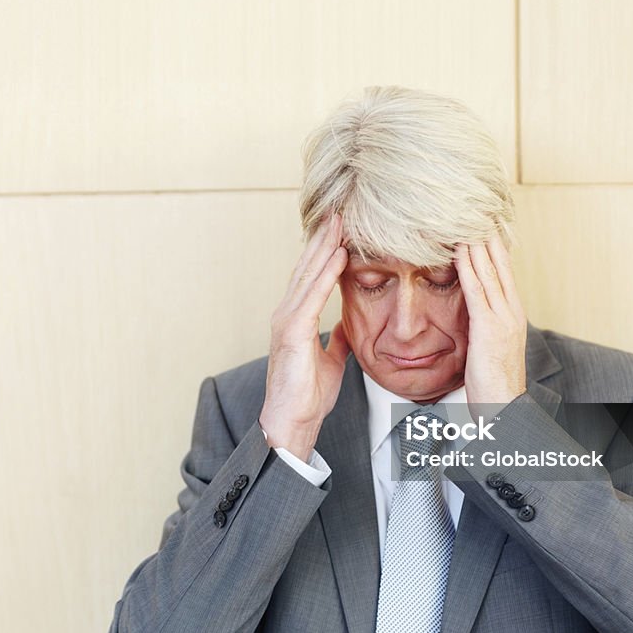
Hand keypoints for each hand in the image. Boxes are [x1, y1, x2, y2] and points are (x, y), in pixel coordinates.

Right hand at [259, 214, 351, 460]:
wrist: (291, 422)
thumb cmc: (307, 395)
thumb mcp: (330, 361)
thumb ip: (335, 340)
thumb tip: (346, 326)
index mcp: (296, 318)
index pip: (311, 276)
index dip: (325, 251)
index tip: (341, 229)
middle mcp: (287, 313)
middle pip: (307, 266)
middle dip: (323, 238)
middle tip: (339, 211)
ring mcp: (286, 320)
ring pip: (308, 274)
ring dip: (325, 246)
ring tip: (340, 221)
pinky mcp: (292, 332)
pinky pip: (313, 296)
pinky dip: (326, 273)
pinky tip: (339, 255)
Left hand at [454, 234, 526, 419]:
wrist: (506, 408)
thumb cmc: (494, 382)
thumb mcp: (490, 346)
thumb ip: (484, 323)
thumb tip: (474, 310)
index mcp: (512, 313)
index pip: (503, 270)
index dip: (494, 244)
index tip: (484, 221)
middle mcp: (511, 310)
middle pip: (498, 263)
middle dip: (486, 235)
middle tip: (475, 207)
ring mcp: (502, 318)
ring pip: (488, 271)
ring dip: (476, 243)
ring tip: (465, 217)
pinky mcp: (488, 328)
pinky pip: (476, 291)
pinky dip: (468, 268)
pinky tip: (459, 251)